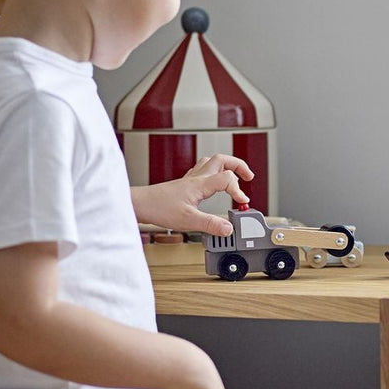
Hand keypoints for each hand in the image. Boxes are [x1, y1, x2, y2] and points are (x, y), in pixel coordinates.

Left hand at [132, 155, 253, 235]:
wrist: (140, 204)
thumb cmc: (158, 208)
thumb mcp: (187, 220)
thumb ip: (210, 224)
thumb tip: (228, 228)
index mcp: (200, 184)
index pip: (227, 179)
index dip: (238, 190)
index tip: (242, 203)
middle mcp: (196, 178)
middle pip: (223, 160)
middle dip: (239, 165)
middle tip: (249, 177)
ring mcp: (189, 179)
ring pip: (212, 162)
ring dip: (227, 166)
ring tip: (235, 176)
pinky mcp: (183, 184)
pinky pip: (202, 170)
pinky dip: (213, 173)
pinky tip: (212, 184)